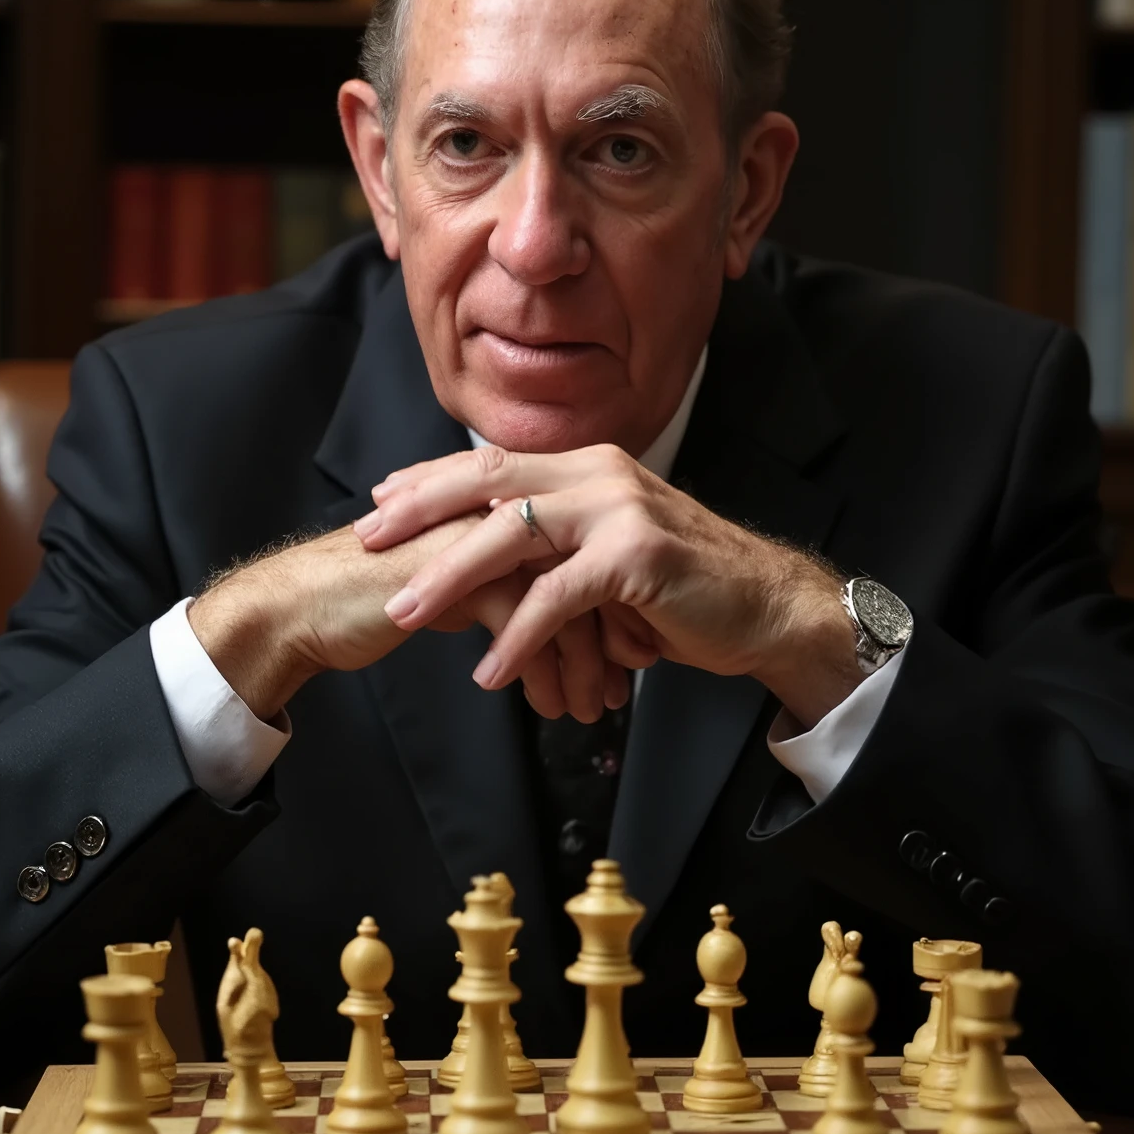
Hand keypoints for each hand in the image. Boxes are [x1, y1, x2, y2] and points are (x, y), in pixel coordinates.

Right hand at [188, 515, 625, 723]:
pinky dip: (543, 672)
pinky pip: (526, 625)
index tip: (629, 653)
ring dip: (582, 663)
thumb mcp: (455, 586)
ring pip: (564, 600)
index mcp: (502, 505)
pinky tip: (547, 707)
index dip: (613, 605)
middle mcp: (499, 512)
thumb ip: (503, 584)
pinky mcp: (460, 571)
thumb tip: (553, 621)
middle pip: (587, 572)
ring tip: (588, 709)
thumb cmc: (373, 599)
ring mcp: (481, 537)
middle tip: (624, 685)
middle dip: (612, 635)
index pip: (586, 549)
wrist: (302, 606)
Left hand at [354, 444, 864, 727]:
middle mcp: (599, 473)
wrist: (767, 607)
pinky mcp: (637, 557)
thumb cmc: (684, 588)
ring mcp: (620, 509)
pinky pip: (557, 597)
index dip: (431, 479)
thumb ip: (559, 540)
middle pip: (488, 481)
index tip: (378, 500)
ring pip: (512, 535)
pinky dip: (518, 636)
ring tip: (404, 612)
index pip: (493, 463)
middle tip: (367, 539)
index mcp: (588, 465)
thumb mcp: (610, 549)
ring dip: (451, 577)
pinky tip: (490, 671)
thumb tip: (491, 553)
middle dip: (420, 509)